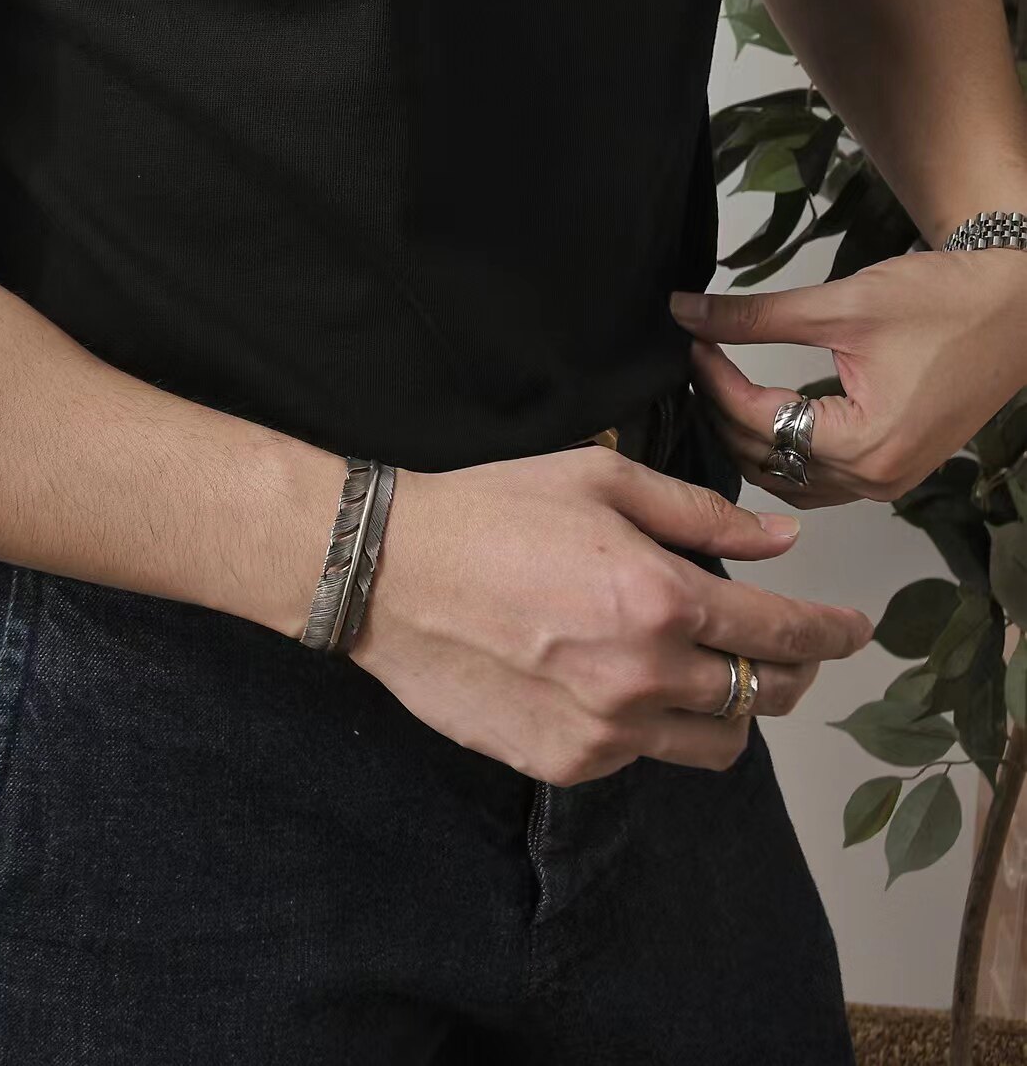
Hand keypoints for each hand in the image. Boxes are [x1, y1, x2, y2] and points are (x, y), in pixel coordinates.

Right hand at [349, 446, 871, 783]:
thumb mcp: (599, 478)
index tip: (853, 628)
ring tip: (707, 672)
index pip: (783, 632)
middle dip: (793, 670)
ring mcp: (605, 731)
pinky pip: (644, 757)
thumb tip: (781, 541)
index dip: (832, 632)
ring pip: (716, 743)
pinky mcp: (565, 763)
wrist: (386, 573)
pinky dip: (654, 725)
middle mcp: (644, 675)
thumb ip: (700, 513)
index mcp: (660, 596)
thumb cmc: (490, 509)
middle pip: (763, 696)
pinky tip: (623, 682)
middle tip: (786, 647)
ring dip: (730, 708)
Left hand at [670, 247, 1026, 507]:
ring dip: (747, 433)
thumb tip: (686, 311)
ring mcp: (888, 480)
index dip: (712, 378)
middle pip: (763, 457)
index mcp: (865, 445)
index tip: (691, 338)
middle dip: (720, 406)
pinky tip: (763, 409)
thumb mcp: (841, 304)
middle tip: (699, 355)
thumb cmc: (946, 303)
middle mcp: (876, 478)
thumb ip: (755, 316)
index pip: (756, 419)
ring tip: (720, 380)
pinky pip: (820, 476)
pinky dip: (783, 447)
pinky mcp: (895, 467)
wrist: (1017, 306)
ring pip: (788, 475)